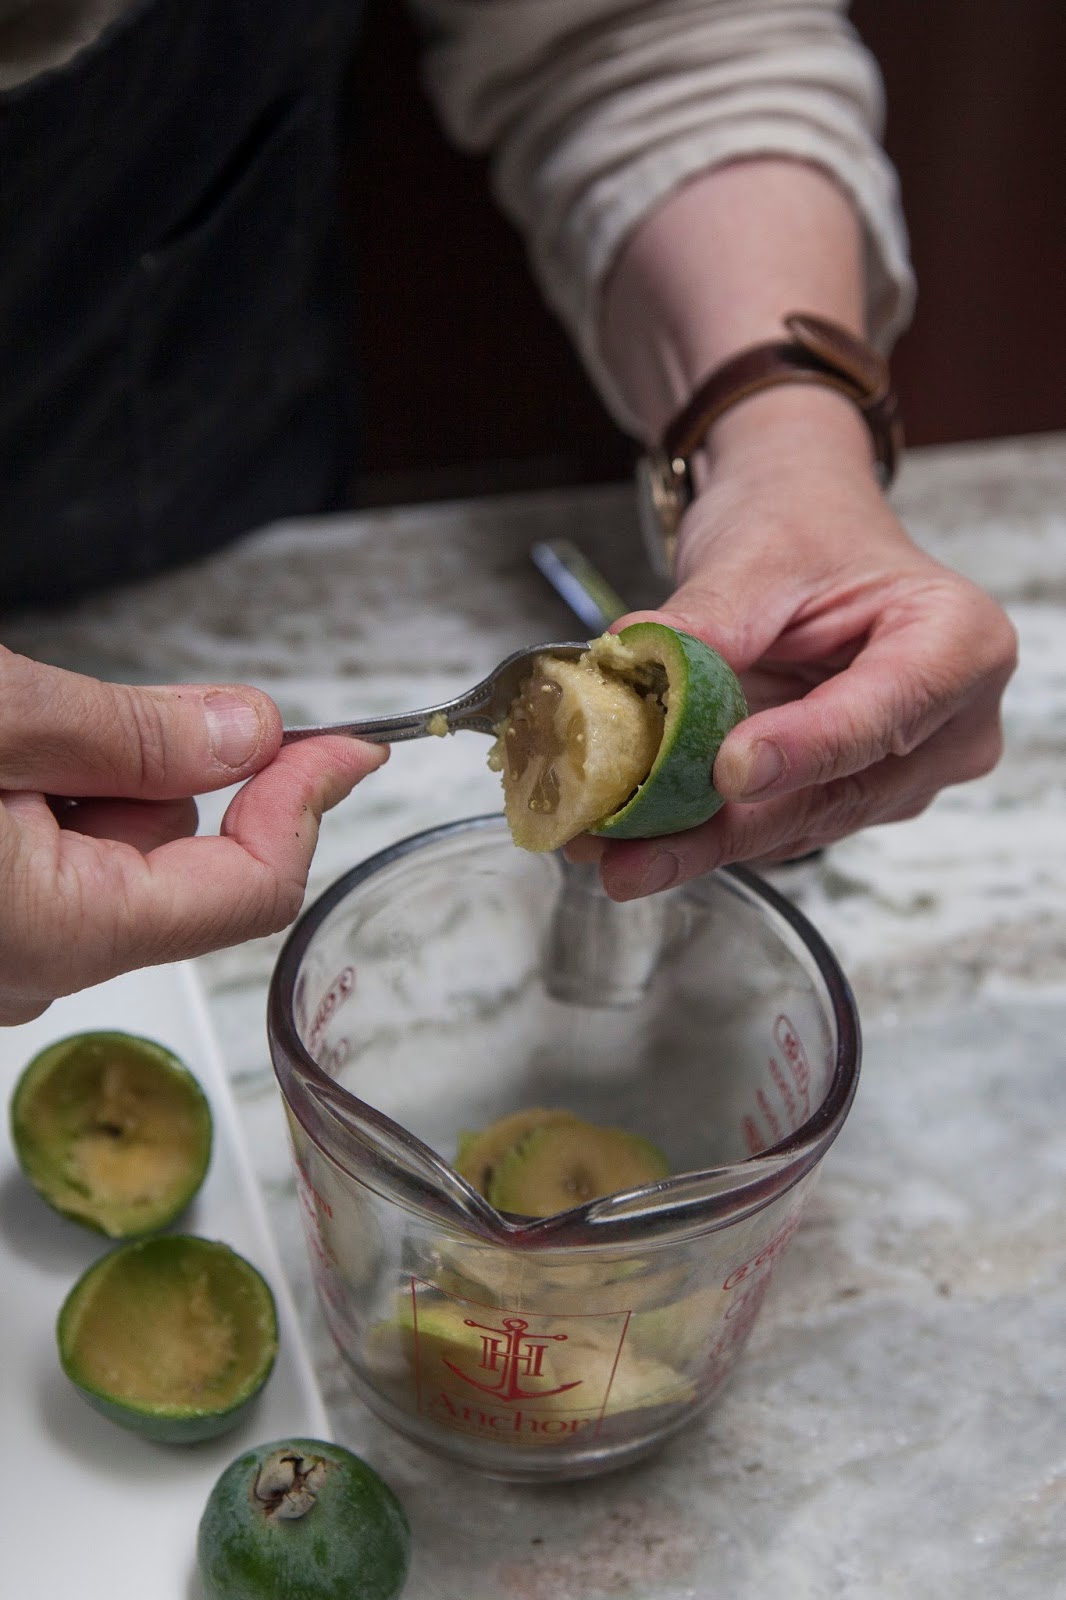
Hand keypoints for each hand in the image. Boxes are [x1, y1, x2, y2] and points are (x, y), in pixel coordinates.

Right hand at [0, 648, 386, 1022]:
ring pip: (114, 855)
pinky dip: (54, 803)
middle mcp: (39, 969)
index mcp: (65, 932)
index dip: (307, 804)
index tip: (349, 746)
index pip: (252, 888)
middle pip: (181, 862)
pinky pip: (55, 864)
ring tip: (12, 735)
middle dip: (170, 770)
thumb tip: (248, 736)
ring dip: (99, 781)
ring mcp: (7, 954)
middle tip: (95, 704)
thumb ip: (132, 738)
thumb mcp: (2, 723)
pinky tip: (1, 760)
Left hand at [579, 391, 1017, 898]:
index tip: (731, 770)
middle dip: (724, 826)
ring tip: (608, 850)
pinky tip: (629, 841)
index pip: (882, 713)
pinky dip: (699, 832)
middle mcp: (947, 726)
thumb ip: (705, 625)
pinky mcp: (842, 795)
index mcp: (958, 643)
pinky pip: (773, 825)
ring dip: (697, 842)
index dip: (805, 750)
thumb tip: (633, 670)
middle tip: (630, 852)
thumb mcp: (753, 557)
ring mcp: (900, 772)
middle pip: (835, 793)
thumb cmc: (799, 524)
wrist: (797, 525)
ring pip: (796, 824)